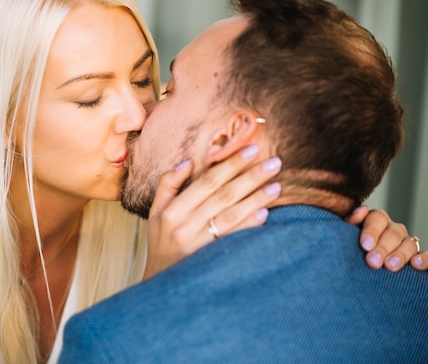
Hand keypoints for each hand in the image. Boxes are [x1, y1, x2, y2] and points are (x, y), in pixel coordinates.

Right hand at [143, 145, 280, 279]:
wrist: (161, 283)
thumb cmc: (161, 242)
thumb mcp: (155, 212)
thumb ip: (168, 184)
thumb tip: (189, 162)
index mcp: (171, 210)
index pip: (206, 181)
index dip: (230, 164)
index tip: (252, 150)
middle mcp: (185, 225)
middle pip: (223, 195)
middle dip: (250, 176)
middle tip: (274, 162)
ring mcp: (198, 244)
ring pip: (231, 215)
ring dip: (256, 199)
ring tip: (277, 185)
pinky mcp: (210, 259)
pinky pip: (233, 238)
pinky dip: (249, 225)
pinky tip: (266, 213)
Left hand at [346, 207, 426, 270]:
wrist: (363, 263)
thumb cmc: (353, 246)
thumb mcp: (348, 233)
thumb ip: (352, 221)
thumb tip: (361, 209)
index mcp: (377, 220)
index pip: (377, 218)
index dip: (372, 231)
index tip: (365, 245)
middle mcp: (394, 229)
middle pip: (393, 233)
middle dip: (383, 247)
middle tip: (373, 261)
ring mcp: (407, 242)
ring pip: (409, 244)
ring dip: (400, 255)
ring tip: (390, 266)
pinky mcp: (418, 256)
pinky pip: (427, 255)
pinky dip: (424, 259)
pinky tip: (416, 265)